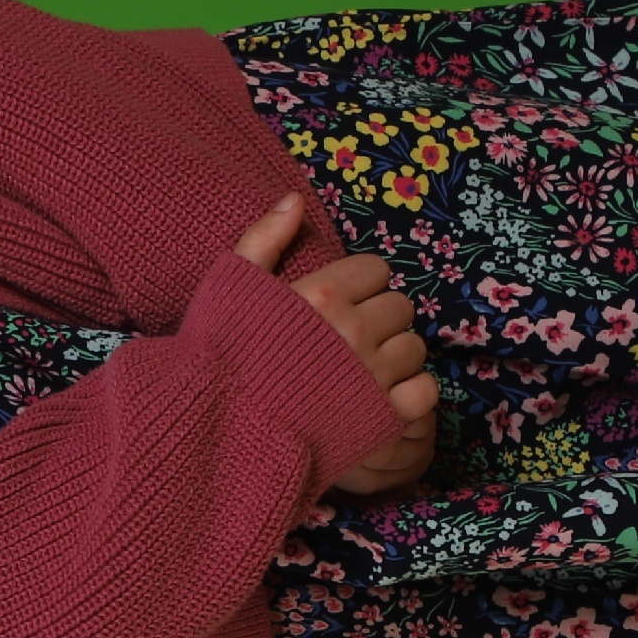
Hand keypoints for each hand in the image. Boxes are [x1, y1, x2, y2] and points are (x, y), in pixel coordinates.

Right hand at [237, 196, 437, 495]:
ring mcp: (372, 375)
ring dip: (393, 355)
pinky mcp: (382, 416)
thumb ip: (263, 239)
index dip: (359, 285)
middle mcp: (353, 331)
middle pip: (400, 307)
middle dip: (378, 319)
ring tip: (361, 371)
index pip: (376, 270)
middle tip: (348, 340)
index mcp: (321, 295)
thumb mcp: (226, 290)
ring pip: (414, 347)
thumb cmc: (216, 362)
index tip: (337, 306)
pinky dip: (408, 393)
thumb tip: (295, 200)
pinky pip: (424, 390)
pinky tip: (379, 397)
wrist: (213, 437)